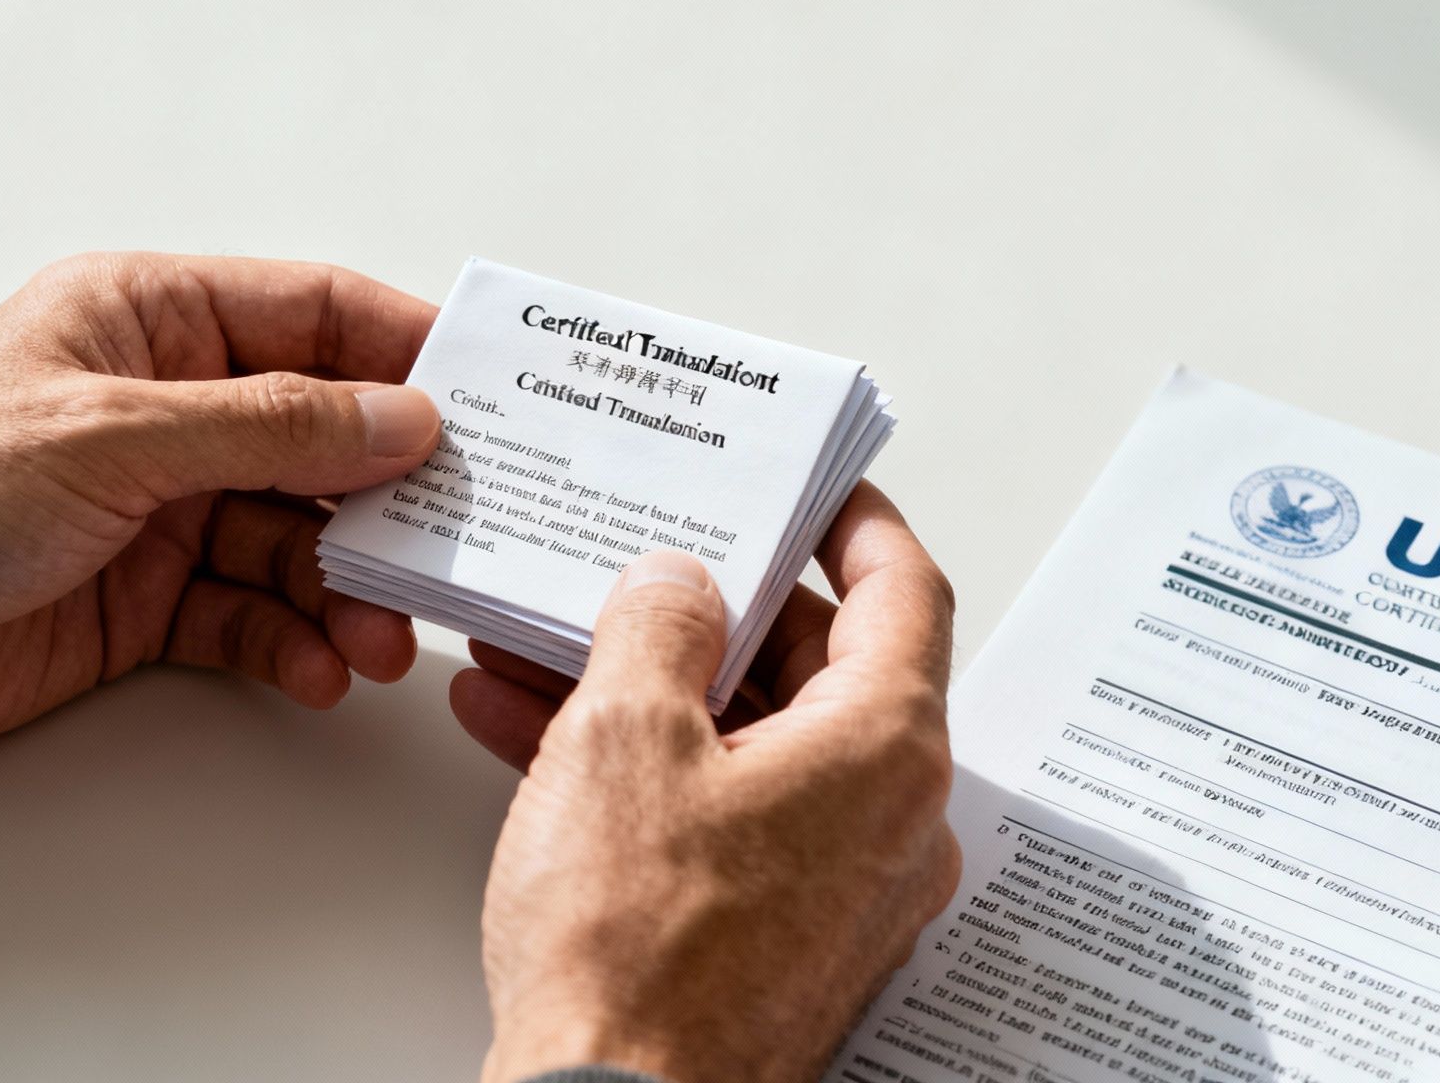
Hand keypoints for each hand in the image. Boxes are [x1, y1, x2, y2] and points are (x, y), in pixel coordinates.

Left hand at [0, 253, 440, 784]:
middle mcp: (162, 407)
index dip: (404, 352)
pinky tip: (316, 668)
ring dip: (346, 586)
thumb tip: (400, 416)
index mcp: (146, 319)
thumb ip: (271, 428)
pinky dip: (289, 641)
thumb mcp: (115, 436)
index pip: (311, 314)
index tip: (489, 398)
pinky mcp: (142, 599)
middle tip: (453, 543)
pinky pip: (248, 614)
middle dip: (387, 495)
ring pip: (294, 537)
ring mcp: (155, 507)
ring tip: (380, 633)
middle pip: (319, 438)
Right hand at [455, 483, 960, 1082]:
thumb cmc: (635, 951)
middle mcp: (886, 820)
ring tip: (550, 648)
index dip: (854, 524)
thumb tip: (679, 586)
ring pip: (752, 745)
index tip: (815, 488)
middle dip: (712, 612)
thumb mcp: (624, 734)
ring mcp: (838, 887)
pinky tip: (536, 736)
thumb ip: (659, 623)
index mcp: (883, 750)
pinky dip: (648, 771)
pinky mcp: (781, 938)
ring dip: (653, 692)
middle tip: (649, 564)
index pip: (903, 594)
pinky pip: (725, 816)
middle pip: (818, 668)